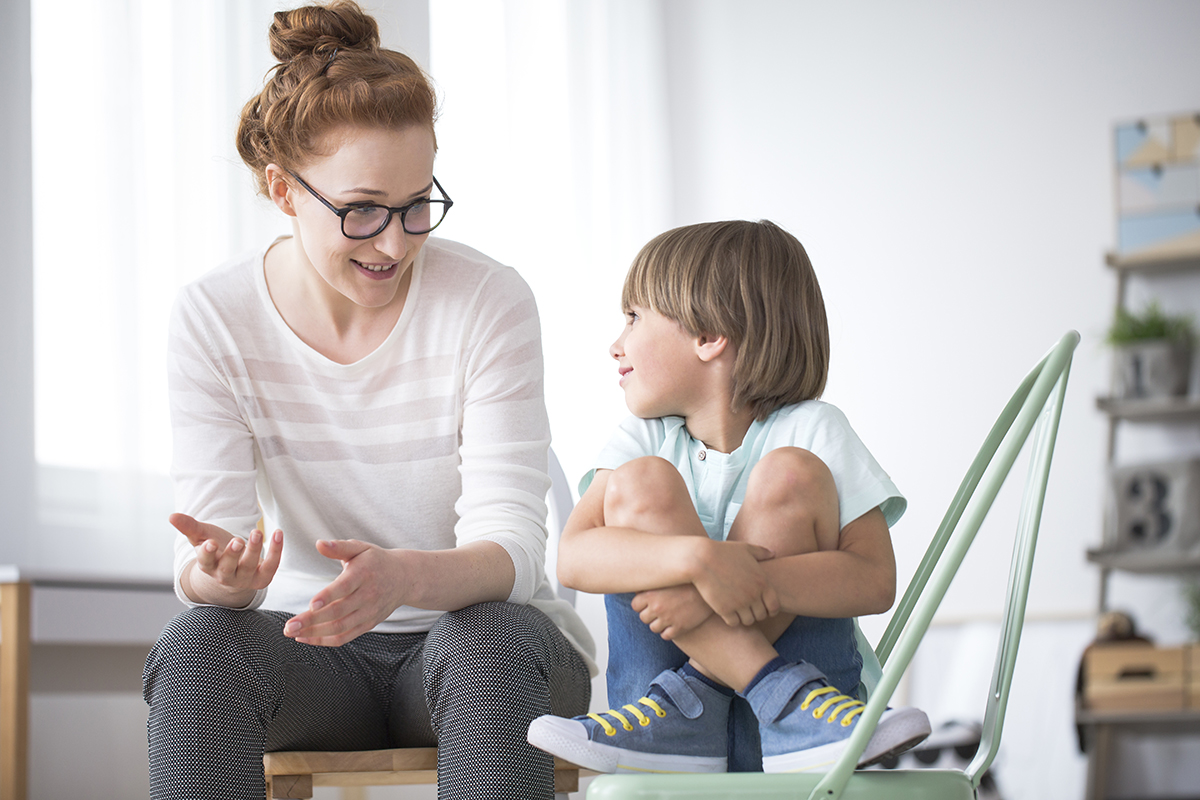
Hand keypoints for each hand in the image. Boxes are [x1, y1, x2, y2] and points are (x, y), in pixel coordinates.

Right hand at [171, 513, 281, 604]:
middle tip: (238, 541)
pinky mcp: (262, 578)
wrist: (237, 567)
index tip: (210, 544)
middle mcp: (225, 575)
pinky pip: (270, 566)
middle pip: (227, 567)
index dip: (207, 554)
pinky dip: (275, 551)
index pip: (205, 562)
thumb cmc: (218, 548)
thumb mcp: (203, 536)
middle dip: (233, 554)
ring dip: (254, 550)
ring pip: (249, 566)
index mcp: (208, 565)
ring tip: (256, 532)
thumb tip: (172, 516)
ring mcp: (244, 579)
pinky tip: (278, 533)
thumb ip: (190, 527)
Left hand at [283, 540, 403, 646]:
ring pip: (340, 628)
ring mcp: (369, 612)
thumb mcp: (360, 548)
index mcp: (364, 574)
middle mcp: (368, 595)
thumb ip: (339, 547)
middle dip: (312, 621)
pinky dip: (325, 641)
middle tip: (289, 626)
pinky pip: (345, 637)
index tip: (311, 604)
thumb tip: (319, 543)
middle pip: (339, 612)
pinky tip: (306, 638)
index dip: (328, 596)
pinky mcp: (368, 624)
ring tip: (292, 633)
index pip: (345, 587)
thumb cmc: (376, 561)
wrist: (404, 577)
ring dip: (315, 633)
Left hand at [632, 584, 712, 639]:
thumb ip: (652, 579)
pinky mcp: (679, 628)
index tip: (649, 600)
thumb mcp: (668, 577)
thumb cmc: (688, 580)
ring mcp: (668, 619)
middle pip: (643, 618)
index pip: (635, 605)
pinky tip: (674, 623)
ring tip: (668, 615)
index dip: (641, 603)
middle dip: (650, 614)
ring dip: (659, 623)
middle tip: (660, 607)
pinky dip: (668, 631)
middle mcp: (657, 607)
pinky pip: (666, 635)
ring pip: (654, 628)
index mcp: (651, 594)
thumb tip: (637, 576)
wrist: (710, 589)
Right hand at [691, 540, 778, 626]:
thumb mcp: (745, 548)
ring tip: (737, 611)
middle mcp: (753, 595)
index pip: (774, 606)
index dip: (770, 610)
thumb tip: (773, 553)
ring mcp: (739, 603)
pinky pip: (734, 622)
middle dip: (755, 614)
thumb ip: (761, 552)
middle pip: (761, 615)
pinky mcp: (725, 609)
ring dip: (743, 618)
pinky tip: (726, 611)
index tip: (763, 608)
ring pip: (748, 621)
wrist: (701, 559)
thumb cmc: (722, 552)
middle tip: (747, 609)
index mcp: (762, 582)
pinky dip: (731, 619)